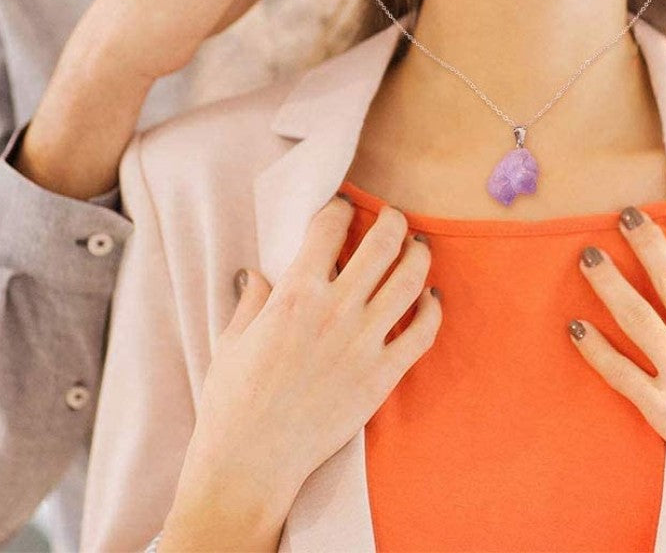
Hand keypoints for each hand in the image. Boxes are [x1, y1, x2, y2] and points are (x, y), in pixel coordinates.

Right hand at [162, 195, 440, 549]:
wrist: (251, 462)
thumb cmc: (233, 401)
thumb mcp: (232, 339)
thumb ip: (252, 299)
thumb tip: (259, 273)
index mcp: (295, 295)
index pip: (328, 229)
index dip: (338, 207)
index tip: (343, 204)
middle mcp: (335, 311)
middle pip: (382, 243)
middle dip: (391, 220)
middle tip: (392, 215)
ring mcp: (364, 343)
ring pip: (410, 280)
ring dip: (418, 254)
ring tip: (418, 245)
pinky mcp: (383, 376)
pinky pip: (423, 333)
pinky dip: (433, 309)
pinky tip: (431, 297)